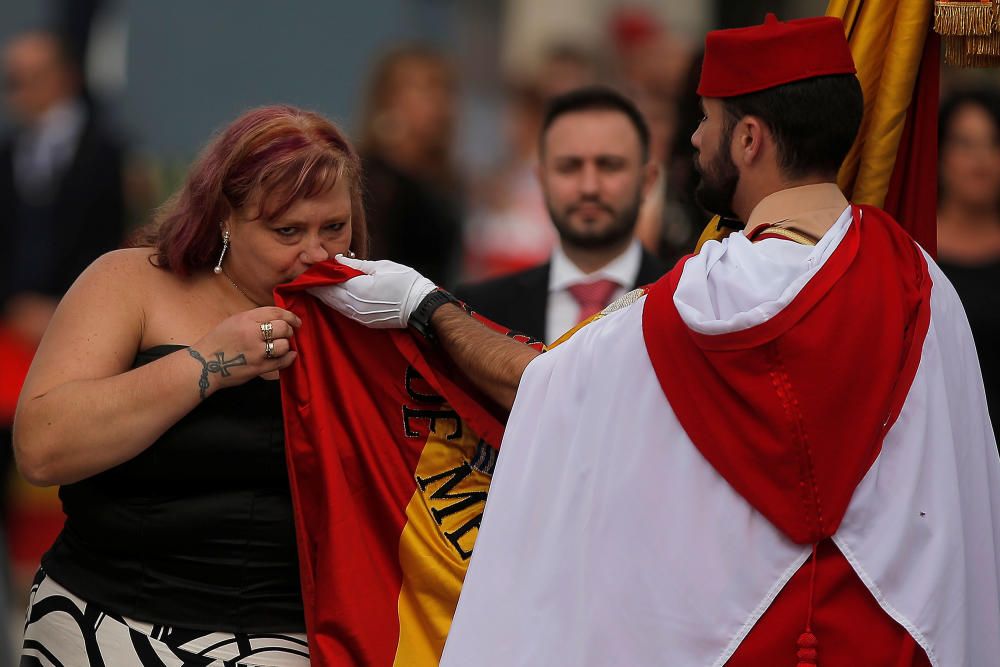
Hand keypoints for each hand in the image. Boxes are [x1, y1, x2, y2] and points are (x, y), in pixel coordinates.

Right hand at [188, 307, 300, 397]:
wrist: (204, 364)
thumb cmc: (218, 342)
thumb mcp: (234, 321)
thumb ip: (255, 319)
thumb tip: (279, 319)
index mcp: (246, 319)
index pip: (276, 312)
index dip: (290, 316)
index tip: (296, 321)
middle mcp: (252, 333)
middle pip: (283, 328)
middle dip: (289, 331)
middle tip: (286, 335)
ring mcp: (256, 352)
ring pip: (284, 345)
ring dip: (286, 345)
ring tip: (280, 346)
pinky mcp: (258, 368)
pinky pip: (282, 362)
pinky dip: (289, 358)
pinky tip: (289, 356)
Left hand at [309, 255, 434, 327]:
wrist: (419, 306)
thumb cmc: (404, 283)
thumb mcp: (381, 267)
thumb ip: (356, 265)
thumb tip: (338, 260)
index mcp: (357, 288)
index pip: (329, 281)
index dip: (316, 276)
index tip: (306, 269)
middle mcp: (354, 304)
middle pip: (328, 295)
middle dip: (315, 287)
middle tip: (303, 279)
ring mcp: (359, 315)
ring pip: (333, 305)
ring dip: (323, 296)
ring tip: (313, 288)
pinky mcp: (364, 321)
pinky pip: (343, 311)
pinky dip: (334, 304)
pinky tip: (330, 298)